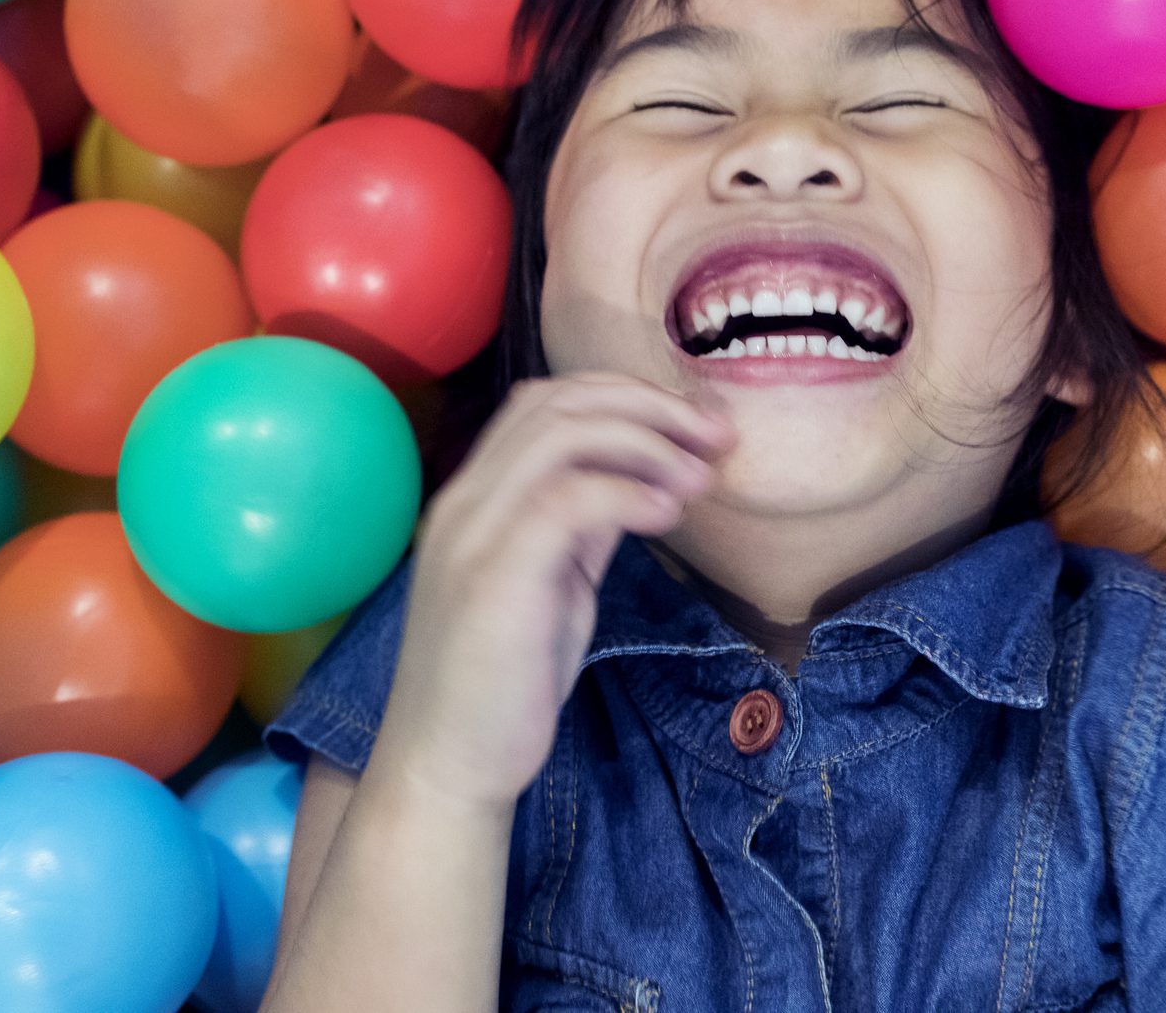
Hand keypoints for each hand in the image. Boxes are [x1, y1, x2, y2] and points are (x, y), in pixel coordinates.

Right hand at [366, 371, 734, 815]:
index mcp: (476, 498)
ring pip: (562, 434)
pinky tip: (669, 514)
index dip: (629, 398)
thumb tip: (642, 482)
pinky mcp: (492, 577)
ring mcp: (472, 534)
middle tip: (715, 435)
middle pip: (559, 402)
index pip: (548, 402)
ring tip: (699, 477)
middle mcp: (465, 502)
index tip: (695, 428)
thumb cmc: (504, 682)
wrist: (449, 767)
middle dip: (649, 406)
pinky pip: (566, 499)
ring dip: (647, 443)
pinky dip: (628, 493)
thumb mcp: (554, 585)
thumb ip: (582, 528)